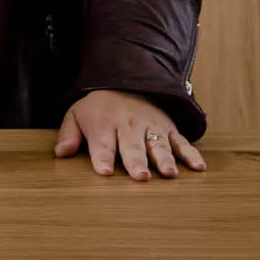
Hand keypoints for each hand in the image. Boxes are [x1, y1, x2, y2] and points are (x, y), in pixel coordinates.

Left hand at [54, 90, 207, 180]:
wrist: (125, 82)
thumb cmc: (98, 109)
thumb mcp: (76, 115)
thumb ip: (68, 135)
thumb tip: (60, 153)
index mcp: (104, 125)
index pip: (102, 144)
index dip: (103, 158)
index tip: (105, 172)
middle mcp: (129, 127)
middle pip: (132, 147)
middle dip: (136, 162)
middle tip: (140, 177)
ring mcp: (151, 128)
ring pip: (159, 145)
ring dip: (164, 160)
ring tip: (169, 174)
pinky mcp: (169, 129)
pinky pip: (182, 142)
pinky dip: (191, 154)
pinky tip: (199, 168)